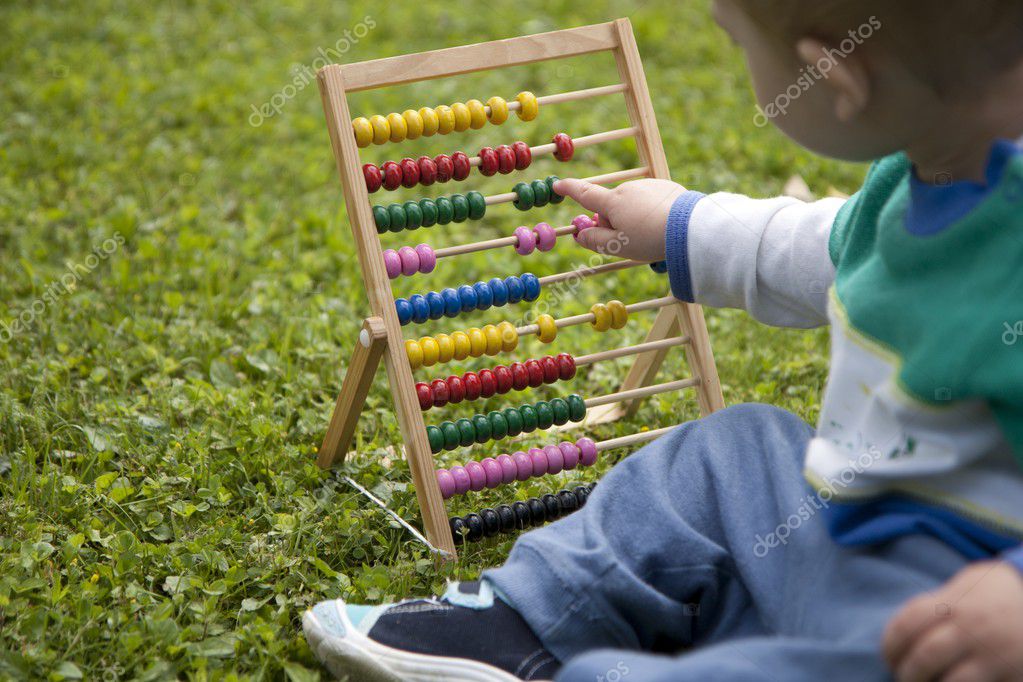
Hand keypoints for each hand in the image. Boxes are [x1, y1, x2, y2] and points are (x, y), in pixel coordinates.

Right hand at [553, 178, 687, 261]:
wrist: (691, 226)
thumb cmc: (651, 239)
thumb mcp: (618, 246)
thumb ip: (595, 240)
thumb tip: (579, 234)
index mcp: (613, 201)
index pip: (585, 194)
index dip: (569, 189)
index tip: (557, 184)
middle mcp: (628, 188)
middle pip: (612, 207)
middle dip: (615, 222)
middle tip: (630, 242)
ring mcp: (648, 186)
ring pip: (632, 204)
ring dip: (635, 218)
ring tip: (653, 236)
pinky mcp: (666, 187)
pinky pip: (650, 201)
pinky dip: (651, 213)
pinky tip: (664, 226)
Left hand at [883, 560, 1022, 681]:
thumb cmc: (1000, 594)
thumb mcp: (969, 583)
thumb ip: (937, 601)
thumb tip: (903, 628)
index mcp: (955, 603)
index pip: (907, 625)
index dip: (890, 646)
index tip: (888, 658)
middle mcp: (972, 629)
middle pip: (924, 657)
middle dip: (907, 673)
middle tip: (903, 677)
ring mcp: (993, 655)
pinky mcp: (1011, 675)